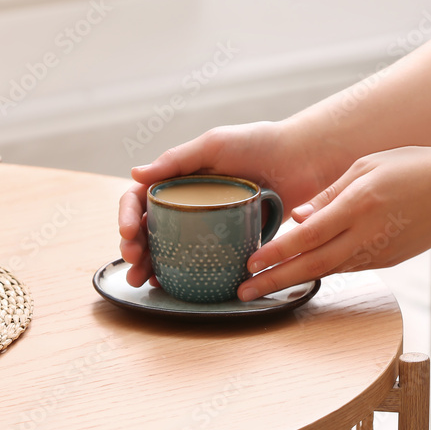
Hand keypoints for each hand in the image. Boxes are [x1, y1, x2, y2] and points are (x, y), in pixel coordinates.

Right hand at [118, 120, 344, 287]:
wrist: (303, 159)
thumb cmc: (260, 143)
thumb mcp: (216, 144)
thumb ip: (178, 159)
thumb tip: (135, 175)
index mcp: (180, 178)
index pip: (141, 198)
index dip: (127, 215)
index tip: (127, 233)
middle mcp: (190, 201)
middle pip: (151, 228)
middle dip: (135, 247)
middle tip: (134, 263)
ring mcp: (210, 223)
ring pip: (171, 248)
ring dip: (152, 266)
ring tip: (144, 281)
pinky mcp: (232, 239)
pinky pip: (204, 259)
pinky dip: (184, 273)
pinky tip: (172, 285)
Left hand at [237, 145, 430, 299]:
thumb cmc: (412, 167)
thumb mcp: (367, 166)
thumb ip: (330, 194)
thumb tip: (297, 219)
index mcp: (359, 204)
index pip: (308, 236)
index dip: (276, 252)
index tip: (249, 263)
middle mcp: (368, 233)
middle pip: (314, 264)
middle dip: (275, 279)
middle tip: (244, 291)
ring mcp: (381, 251)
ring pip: (331, 271)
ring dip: (295, 281)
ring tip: (265, 288)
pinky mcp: (391, 260)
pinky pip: (351, 268)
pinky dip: (324, 273)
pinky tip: (303, 275)